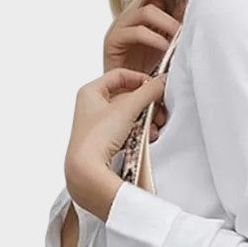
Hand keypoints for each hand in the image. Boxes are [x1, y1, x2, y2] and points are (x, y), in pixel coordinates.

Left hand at [64, 67, 166, 214]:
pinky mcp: (104, 141)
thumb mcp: (127, 109)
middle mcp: (91, 106)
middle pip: (126, 96)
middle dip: (146, 104)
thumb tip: (161, 82)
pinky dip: (138, 132)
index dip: (139, 78)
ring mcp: (97, 125)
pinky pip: (126, 130)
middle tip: (158, 109)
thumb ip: (148, 92)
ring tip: (153, 126)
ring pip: (128, 115)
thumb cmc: (95, 139)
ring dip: (144, 119)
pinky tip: (146, 137)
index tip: (154, 86)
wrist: (86, 171)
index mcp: (90, 92)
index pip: (120, 75)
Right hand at [103, 0, 187, 75]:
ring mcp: (123, 23)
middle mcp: (134, 11)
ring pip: (148, 11)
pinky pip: (138, 32)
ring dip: (168, 23)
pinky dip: (155, 38)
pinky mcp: (115, 38)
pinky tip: (166, 48)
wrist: (126, 90)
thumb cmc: (148, 64)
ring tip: (179, 36)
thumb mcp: (168, 39)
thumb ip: (176, 19)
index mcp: (147, 8)